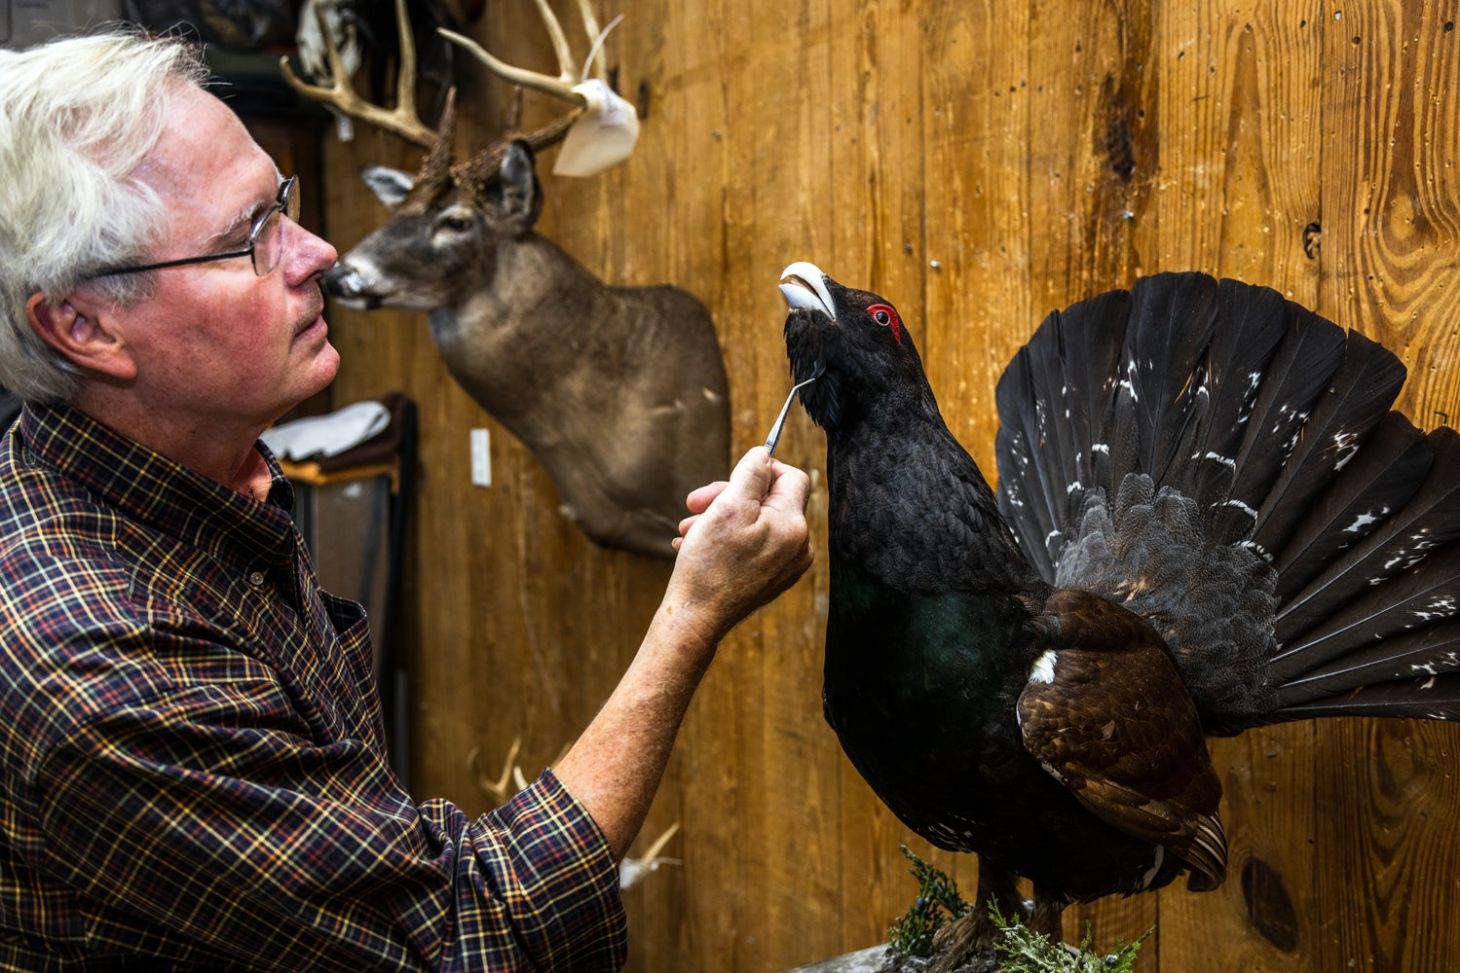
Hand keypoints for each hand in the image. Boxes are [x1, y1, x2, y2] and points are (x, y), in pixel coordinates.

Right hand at [663, 446, 812, 643]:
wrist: (696, 619)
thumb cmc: (709, 563)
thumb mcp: (728, 506)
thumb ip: (751, 474)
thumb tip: (764, 453)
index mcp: (793, 526)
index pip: (792, 477)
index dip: (762, 468)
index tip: (732, 474)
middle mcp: (798, 547)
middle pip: (769, 501)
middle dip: (729, 496)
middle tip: (694, 503)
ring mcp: (786, 566)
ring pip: (755, 523)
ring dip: (720, 518)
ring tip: (688, 529)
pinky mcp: (771, 579)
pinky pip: (752, 546)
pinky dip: (725, 539)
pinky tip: (695, 545)